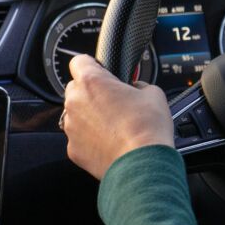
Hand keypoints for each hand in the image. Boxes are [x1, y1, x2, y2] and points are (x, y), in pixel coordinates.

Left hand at [62, 54, 173, 179]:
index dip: (93, 64)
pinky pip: (79, 137)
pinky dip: (90, 138)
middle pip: (76, 88)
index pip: (79, 61)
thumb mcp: (153, 92)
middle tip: (114, 100)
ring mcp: (71, 128)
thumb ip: (137, 84)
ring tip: (114, 125)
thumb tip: (134, 89)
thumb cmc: (147, 127)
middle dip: (92, 92)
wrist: (142, 164)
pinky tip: (110, 142)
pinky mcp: (73, 149)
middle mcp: (75, 102)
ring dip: (90, 115)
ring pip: (76, 114)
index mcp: (92, 82)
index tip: (102, 71)